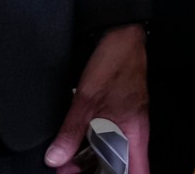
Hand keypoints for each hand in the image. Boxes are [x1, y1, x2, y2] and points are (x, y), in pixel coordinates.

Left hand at [43, 25, 146, 171]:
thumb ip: (72, 131)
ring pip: (110, 151)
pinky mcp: (116, 111)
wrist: (119, 33)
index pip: (137, 171)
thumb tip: (57, 158)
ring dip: (90, 158)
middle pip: (120, 165)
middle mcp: (133, 129)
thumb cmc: (115, 61)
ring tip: (66, 161)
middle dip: (97, 172)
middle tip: (70, 171)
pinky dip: (90, 142)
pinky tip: (73, 141)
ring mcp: (125, 119)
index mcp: (134, 132)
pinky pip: (105, 135)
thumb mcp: (87, 100)